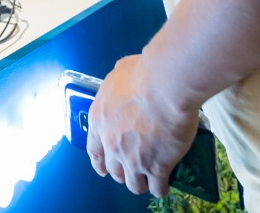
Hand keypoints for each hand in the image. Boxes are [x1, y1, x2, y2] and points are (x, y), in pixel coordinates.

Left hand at [86, 54, 200, 197]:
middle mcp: (112, 143)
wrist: (165, 86)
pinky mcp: (156, 167)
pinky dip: (160, 188)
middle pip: (113, 169)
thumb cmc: (144, 73)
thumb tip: (124, 80)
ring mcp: (133, 158)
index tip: (104, 167)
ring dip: (140, 183)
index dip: (100, 160)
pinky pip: (157, 187)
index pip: (94, 149)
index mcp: (99, 120)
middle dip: (122, 171)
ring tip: (147, 180)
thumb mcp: (122, 70)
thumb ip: (118, 82)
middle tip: (131, 169)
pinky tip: (164, 186)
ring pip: (133, 183)